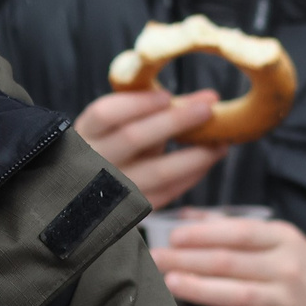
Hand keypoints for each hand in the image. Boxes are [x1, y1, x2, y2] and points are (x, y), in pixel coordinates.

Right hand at [76, 89, 222, 209]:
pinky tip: (207, 160)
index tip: (167, 96)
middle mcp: (92, 163)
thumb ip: (155, 110)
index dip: (138, 104)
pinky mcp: (133, 210)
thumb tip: (207, 99)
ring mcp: (112, 190)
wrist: (86, 193)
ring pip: (158, 171)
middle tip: (208, 110)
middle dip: (175, 121)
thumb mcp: (119, 126)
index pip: (105, 114)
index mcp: (84, 134)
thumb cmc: (113, 146)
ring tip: (221, 141)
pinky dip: (192, 175)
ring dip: (196, 155)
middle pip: (133, 138)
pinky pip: (168, 192)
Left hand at [153, 215, 305, 305]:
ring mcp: (286, 303)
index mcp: (282, 239)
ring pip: (239, 296)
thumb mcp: (267, 236)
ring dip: (201, 289)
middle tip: (156, 259)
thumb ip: (226, 225)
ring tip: (170, 283)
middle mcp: (287, 270)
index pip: (240, 233)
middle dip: (189, 260)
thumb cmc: (281, 261)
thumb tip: (183, 215)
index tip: (174, 237)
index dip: (205, 234)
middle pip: (231, 263)